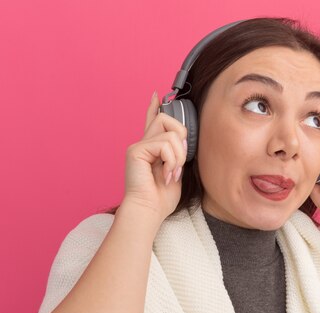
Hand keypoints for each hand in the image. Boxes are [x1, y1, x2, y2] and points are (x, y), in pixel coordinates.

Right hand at [122, 91, 187, 223]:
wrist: (149, 211)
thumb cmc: (161, 198)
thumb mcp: (176, 171)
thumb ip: (177, 153)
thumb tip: (183, 138)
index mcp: (152, 149)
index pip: (152, 122)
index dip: (153, 107)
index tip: (156, 94)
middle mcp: (143, 144)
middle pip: (168, 119)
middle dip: (182, 141)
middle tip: (178, 164)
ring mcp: (138, 146)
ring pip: (171, 133)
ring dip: (179, 157)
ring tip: (171, 174)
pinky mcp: (136, 150)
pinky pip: (165, 145)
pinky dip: (171, 161)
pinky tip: (166, 175)